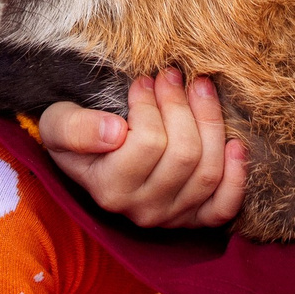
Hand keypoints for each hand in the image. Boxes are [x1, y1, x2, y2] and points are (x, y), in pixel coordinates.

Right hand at [38, 68, 246, 228]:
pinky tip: (234, 144)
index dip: (149, 105)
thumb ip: (77, 128)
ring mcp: (171, 217)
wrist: (86, 160)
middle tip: (172, 75)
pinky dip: (236, 177)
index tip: (143, 80)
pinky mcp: (193, 218)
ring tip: (200, 87)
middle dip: (182, 105)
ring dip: (211, 123)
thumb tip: (115, 132)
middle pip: (184, 155)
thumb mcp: (58, 125)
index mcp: (109, 189)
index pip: (147, 144)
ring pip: (207, 173)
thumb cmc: (75, 136)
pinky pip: (224, 207)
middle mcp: (142, 210)